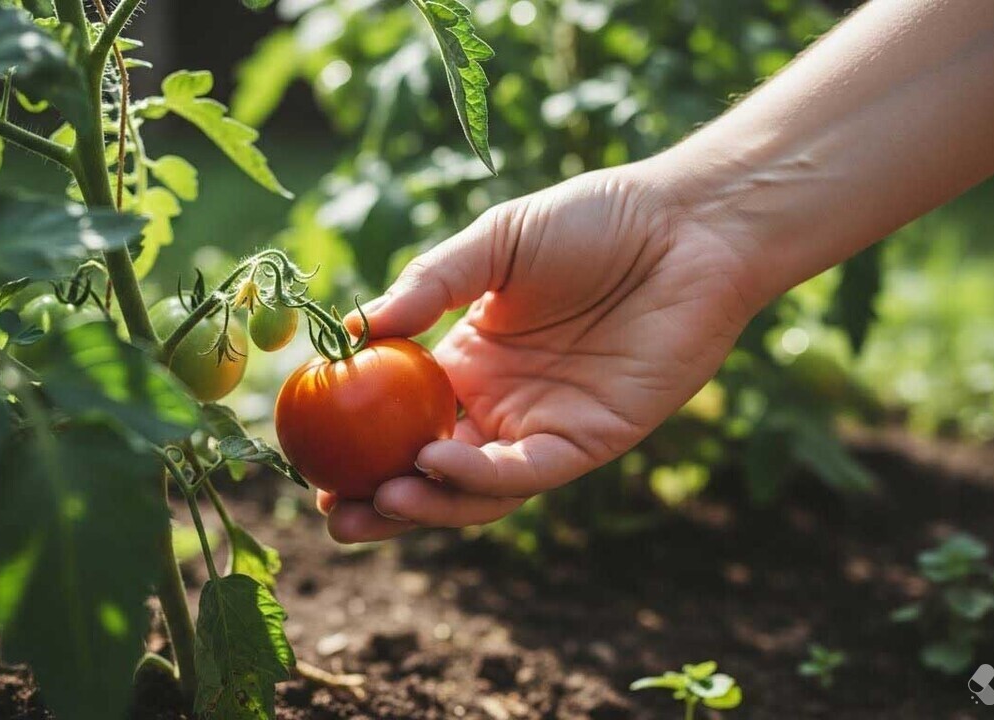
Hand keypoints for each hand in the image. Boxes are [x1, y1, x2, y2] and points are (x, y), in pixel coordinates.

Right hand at [323, 163, 757, 541]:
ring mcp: (544, 427)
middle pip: (430, 470)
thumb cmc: (593, 222)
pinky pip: (529, 473)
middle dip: (382, 501)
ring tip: (373, 505)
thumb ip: (428, 286)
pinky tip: (435, 462)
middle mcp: (501, 404)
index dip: (358, 444)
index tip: (308, 456)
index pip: (400, 418)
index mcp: (469, 361)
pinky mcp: (591, 440)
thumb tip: (350, 329)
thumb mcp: (494, 243)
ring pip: (476, 488)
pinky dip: (482, 478)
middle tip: (331, 514)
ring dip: (425, 504)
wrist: (685, 226)